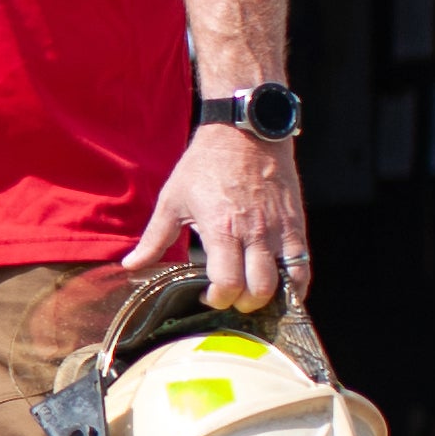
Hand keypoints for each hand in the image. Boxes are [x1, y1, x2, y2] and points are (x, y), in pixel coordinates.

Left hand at [122, 124, 309, 313]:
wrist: (245, 131)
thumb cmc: (205, 164)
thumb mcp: (172, 199)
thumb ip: (154, 238)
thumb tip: (131, 265)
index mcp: (222, 229)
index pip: (227, 283)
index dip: (217, 299)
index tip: (207, 296)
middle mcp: (255, 233)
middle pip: (258, 290)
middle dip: (243, 304)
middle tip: (230, 296)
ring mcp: (280, 231)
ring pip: (287, 284)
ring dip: (269, 298)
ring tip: (252, 292)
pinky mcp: (297, 225)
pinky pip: (303, 267)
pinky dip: (294, 285)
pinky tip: (278, 287)